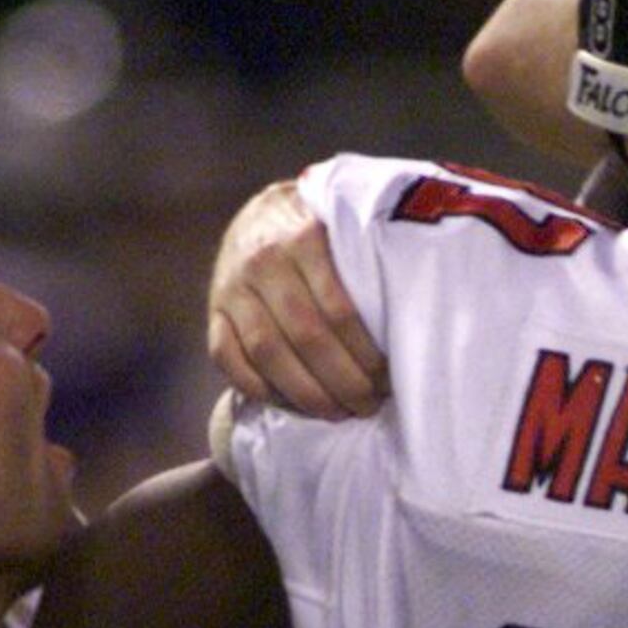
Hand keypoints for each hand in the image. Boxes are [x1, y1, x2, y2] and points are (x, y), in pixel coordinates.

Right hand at [208, 183, 387, 418]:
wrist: (263, 215)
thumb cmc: (323, 234)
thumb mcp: (345, 232)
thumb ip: (366, 266)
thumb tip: (414, 321)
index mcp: (304, 238)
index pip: (339, 310)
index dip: (365, 354)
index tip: (388, 379)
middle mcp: (262, 260)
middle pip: (306, 337)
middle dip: (342, 381)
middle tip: (368, 405)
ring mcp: (231, 287)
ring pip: (267, 353)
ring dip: (305, 393)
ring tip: (338, 412)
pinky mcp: (213, 311)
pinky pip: (228, 359)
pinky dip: (259, 388)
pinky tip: (292, 404)